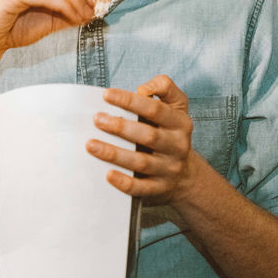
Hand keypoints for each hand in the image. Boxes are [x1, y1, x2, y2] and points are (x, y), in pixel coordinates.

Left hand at [86, 75, 192, 204]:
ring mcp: (169, 169)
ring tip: (91, 144)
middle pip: (148, 136)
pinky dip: (124, 182)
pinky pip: (141, 188)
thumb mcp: (177, 106)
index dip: (130, 101)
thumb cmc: (170, 132)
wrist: (186, 175)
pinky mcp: (159, 189)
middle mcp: (177, 145)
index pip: (155, 109)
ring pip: (141, 162)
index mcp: (180, 123)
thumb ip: (164, 88)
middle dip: (120, 127)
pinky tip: (108, 174)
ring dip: (114, 154)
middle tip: (96, 119)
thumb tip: (142, 89)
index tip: (106, 94)